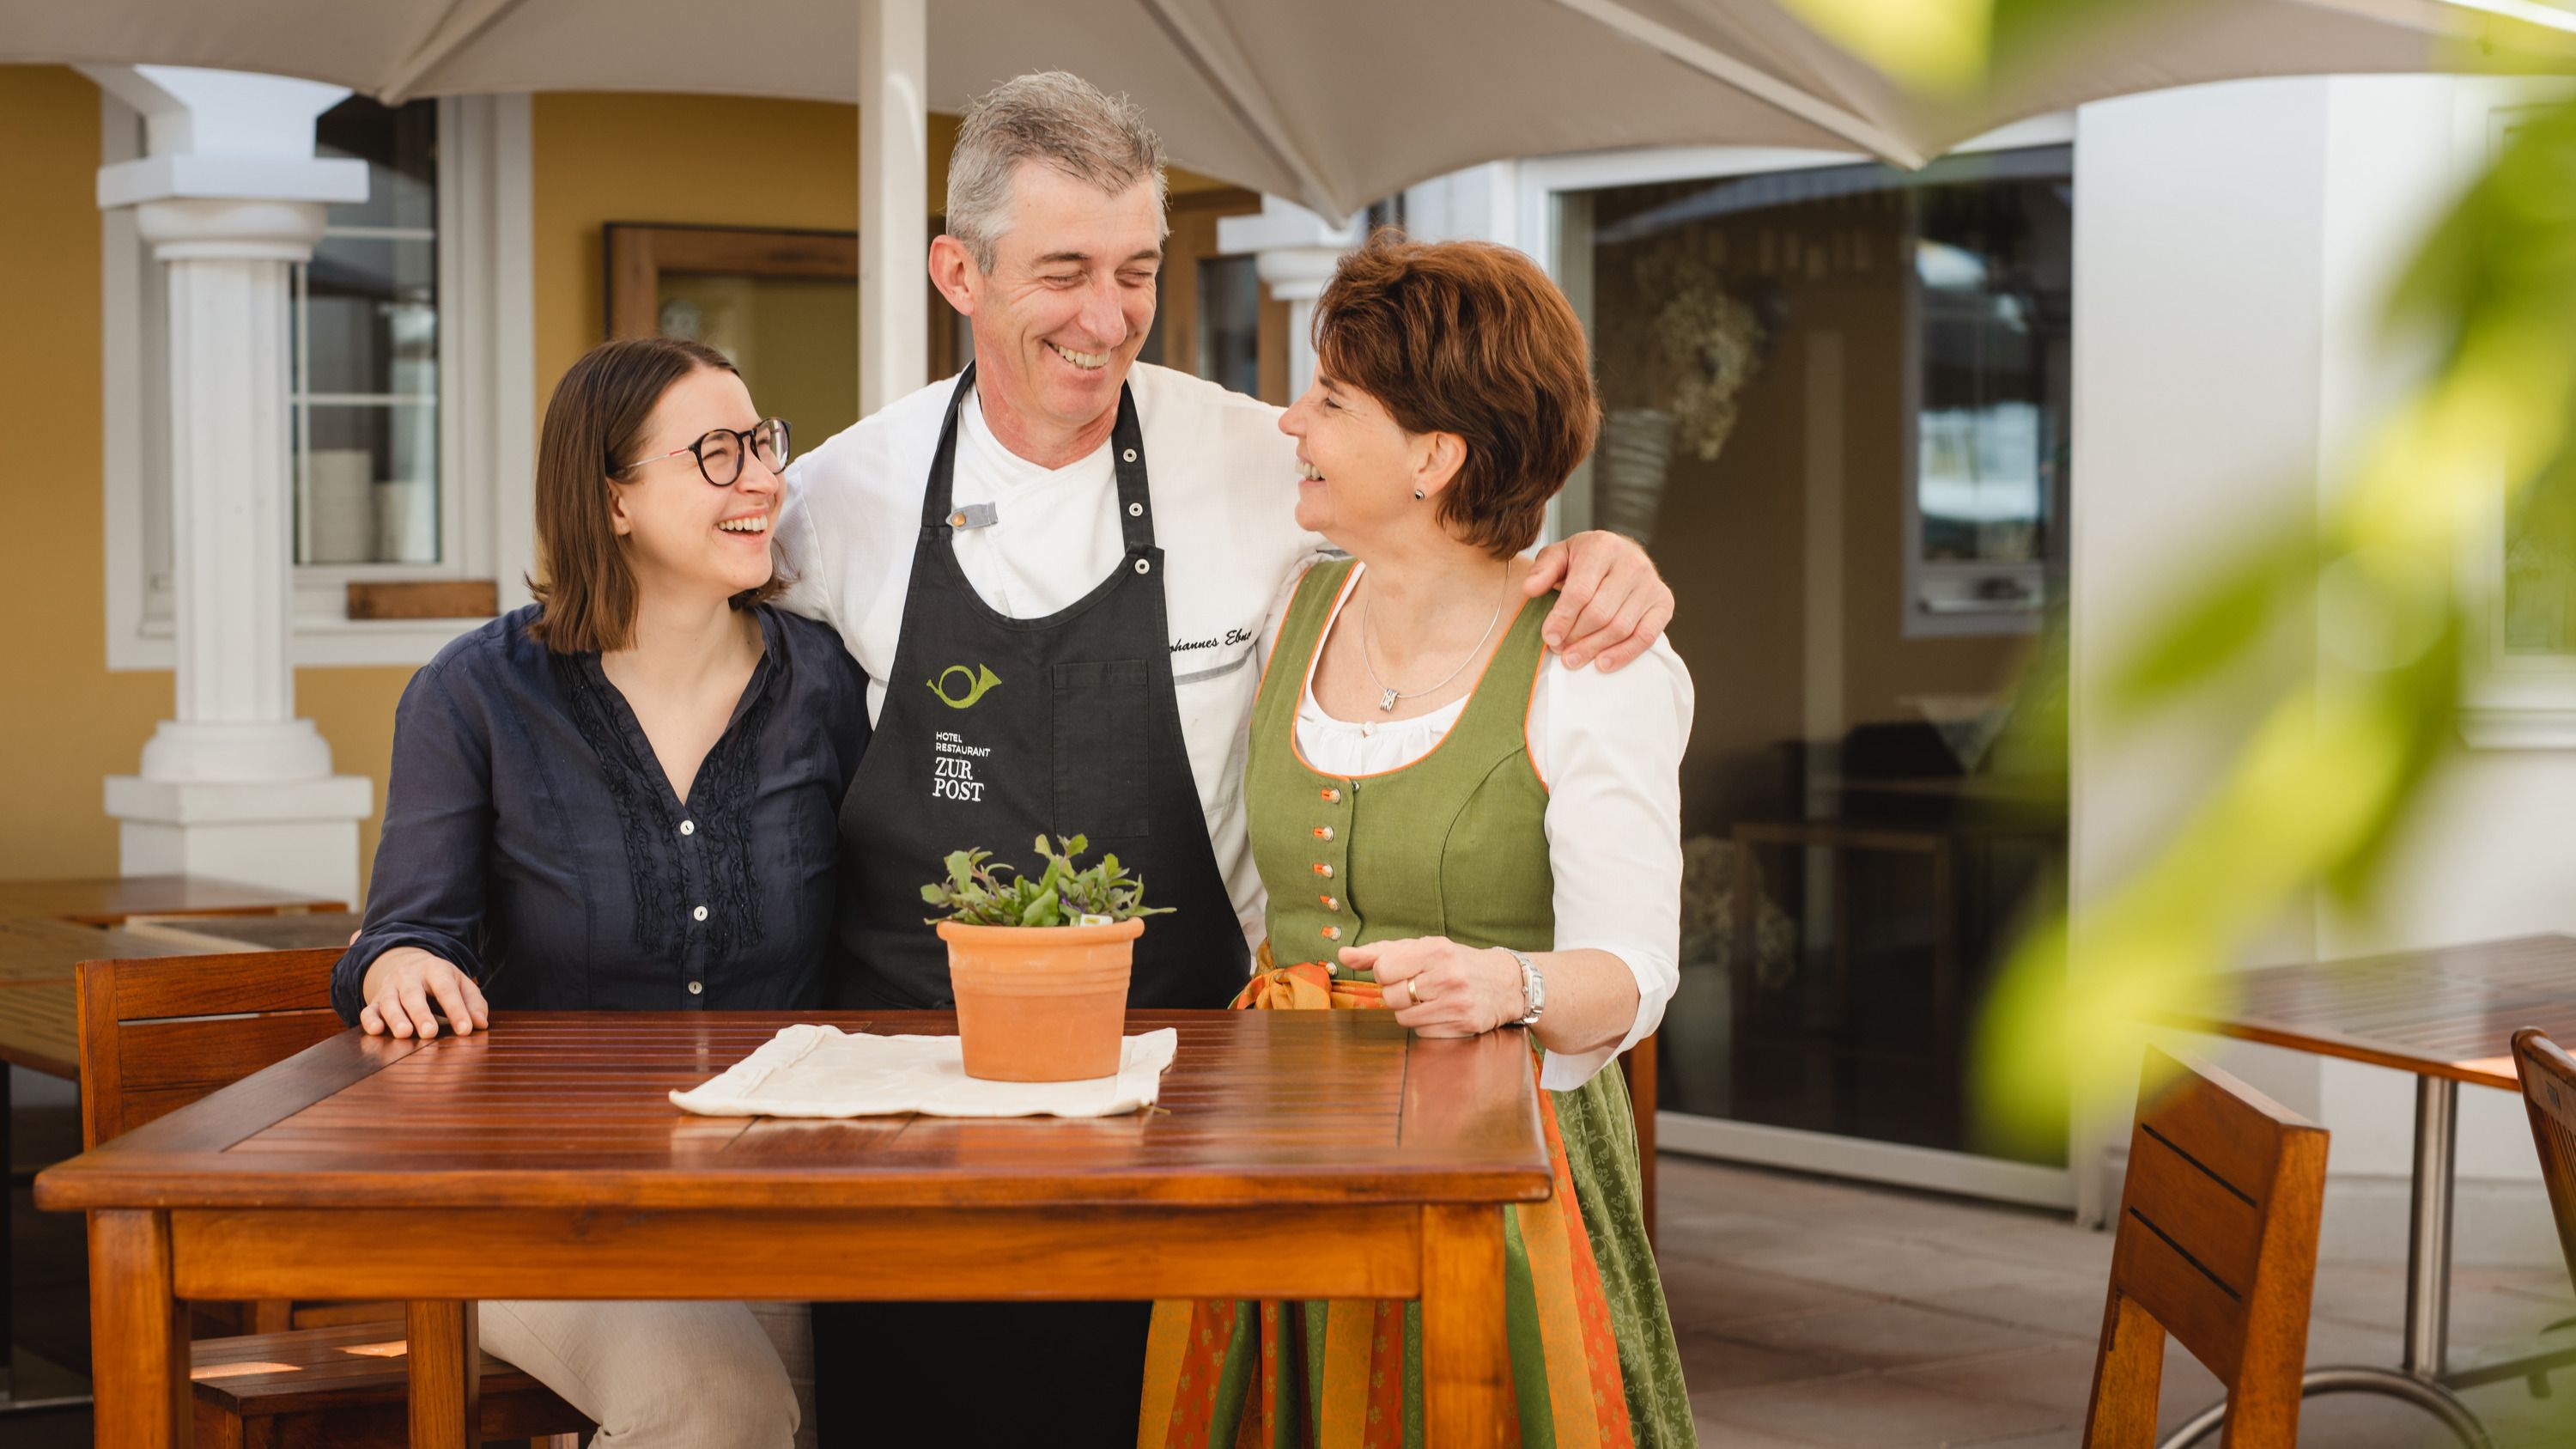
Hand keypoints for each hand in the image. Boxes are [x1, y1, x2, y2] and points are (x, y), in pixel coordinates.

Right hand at [358, 946, 488, 1039]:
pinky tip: (376, 1030)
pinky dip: (370, 1020)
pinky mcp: (376, 1001)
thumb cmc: (441, 981)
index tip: (465, 1030)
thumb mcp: (461, 984)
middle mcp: (409, 976)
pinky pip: (369, 1010)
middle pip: (413, 994)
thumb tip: (481, 1024)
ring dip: (396, 1018)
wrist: (409, 965)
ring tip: (404, 1033)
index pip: (446, 989)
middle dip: (421, 1014)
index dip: (456, 1010)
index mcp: (435, 969)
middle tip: (429, 1032)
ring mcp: (390, 988)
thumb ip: (474, 1003)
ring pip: (390, 1002)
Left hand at [1340, 937, 1524, 1037]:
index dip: (1386, 973)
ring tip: (1430, 999)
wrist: (1505, 983)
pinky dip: (1427, 1024)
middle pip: (1391, 997)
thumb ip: (1379, 952)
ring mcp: (1456, 1003)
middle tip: (1418, 986)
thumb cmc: (1455, 962)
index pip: (1383, 969)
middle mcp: (1447, 976)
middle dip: (1398, 993)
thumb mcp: (1422, 948)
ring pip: (1404, 1018)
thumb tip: (1342, 956)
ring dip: (1410, 1010)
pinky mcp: (1464, 1026)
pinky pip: (1422, 1033)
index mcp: (1435, 950)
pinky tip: (1443, 1012)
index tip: (1401, 971)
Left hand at [1526, 530, 1674, 671]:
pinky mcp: (1664, 602)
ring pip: (1620, 628)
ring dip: (1594, 649)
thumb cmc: (1584, 560)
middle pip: (1600, 613)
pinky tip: (1602, 664)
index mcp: (1602, 546)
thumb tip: (1530, 589)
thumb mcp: (1559, 556)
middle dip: (1576, 637)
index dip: (1562, 619)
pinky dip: (1623, 654)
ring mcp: (1651, 583)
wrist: (1621, 555)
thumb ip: (1543, 570)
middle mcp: (1632, 562)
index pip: (1580, 591)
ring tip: (1573, 659)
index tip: (1549, 638)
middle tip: (1559, 651)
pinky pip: (1645, 636)